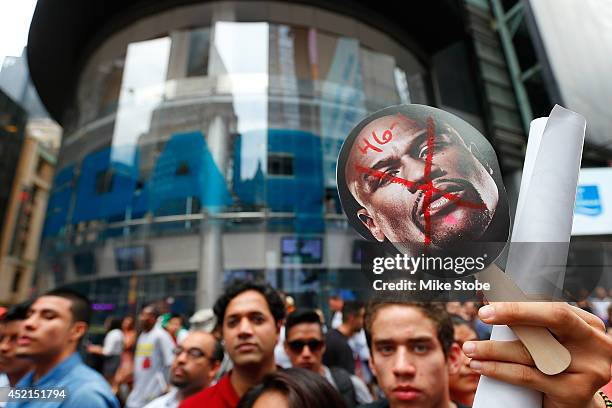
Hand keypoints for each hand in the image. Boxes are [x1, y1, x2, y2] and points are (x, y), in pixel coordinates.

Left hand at [463, 302, 611, 407]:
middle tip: (483, 314)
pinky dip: (498, 369)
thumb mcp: (555, 343)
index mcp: (589, 325)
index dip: (523, 301)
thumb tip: (494, 301)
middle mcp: (595, 344)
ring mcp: (588, 369)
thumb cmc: (560, 367)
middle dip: (515, 312)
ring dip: (492, 349)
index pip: (554, 305)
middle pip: (553, 318)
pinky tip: (480, 366)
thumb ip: (537, 324)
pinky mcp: (574, 392)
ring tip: (470, 348)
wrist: (579, 407)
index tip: (493, 300)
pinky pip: (526, 375)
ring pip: (531, 351)